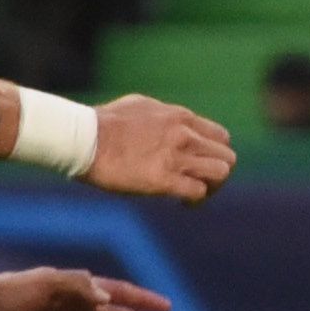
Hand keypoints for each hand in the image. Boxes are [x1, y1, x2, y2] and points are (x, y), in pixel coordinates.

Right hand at [85, 96, 236, 198]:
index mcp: (181, 117)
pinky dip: (196, 200)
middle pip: (227, 156)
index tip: (199, 164)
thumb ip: (162, 116)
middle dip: (218, 172)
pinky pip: (197, 191)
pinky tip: (183, 204)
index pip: (220, 136)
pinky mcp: (163, 180)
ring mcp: (176, 157)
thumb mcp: (142, 106)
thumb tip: (165, 122)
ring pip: (221, 173)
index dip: (214, 154)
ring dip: (212, 187)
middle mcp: (185, 135)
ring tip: (196, 194)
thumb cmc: (103, 122)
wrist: (83, 137)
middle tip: (201, 183)